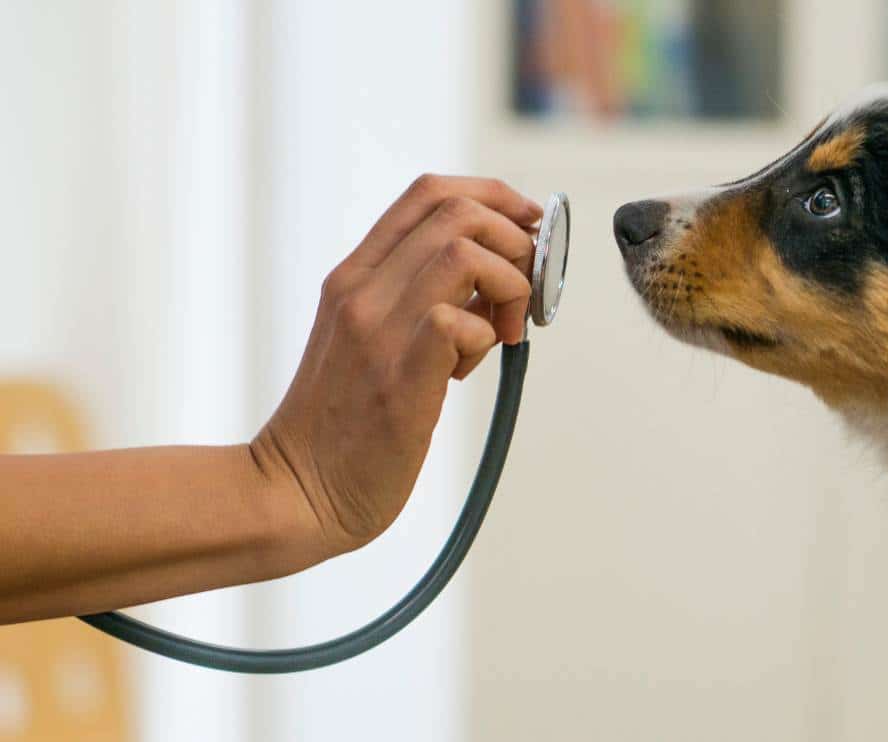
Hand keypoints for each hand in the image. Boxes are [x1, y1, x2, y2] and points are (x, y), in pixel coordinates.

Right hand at [251, 174, 541, 558]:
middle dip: (515, 240)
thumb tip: (495, 278)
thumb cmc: (343, 423)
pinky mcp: (398, 378)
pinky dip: (486, 337)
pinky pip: (460, 322)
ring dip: (508, 286)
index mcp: (354, 276)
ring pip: (464, 254)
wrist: (296, 491)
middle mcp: (361, 291)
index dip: (494, 195)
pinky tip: (466, 373)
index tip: (527, 225)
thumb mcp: (369, 339)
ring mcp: (376, 331)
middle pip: (458, 212)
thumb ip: (418, 300)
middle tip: (522, 293)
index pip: (429, 193)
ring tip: (501, 333)